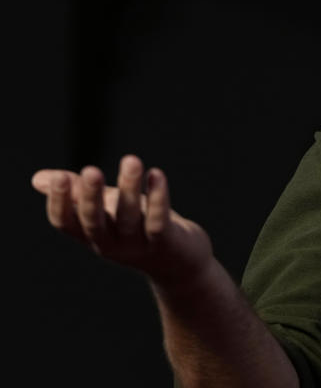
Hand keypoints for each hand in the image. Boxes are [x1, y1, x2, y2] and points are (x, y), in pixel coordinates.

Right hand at [32, 154, 213, 289]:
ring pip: (129, 217)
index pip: (66, 224)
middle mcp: (110, 243)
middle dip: (91, 197)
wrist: (179, 263)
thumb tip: (37, 178)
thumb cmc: (136, 228)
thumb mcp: (105, 208)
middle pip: (94, 222)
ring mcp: (137, 245)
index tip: (60, 178)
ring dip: (130, 188)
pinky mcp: (165, 241)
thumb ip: (77, 193)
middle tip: (91, 171)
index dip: (60, 203)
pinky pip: (158, 219)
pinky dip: (158, 198)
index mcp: (91, 235)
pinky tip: (156, 174)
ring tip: (131, 160)